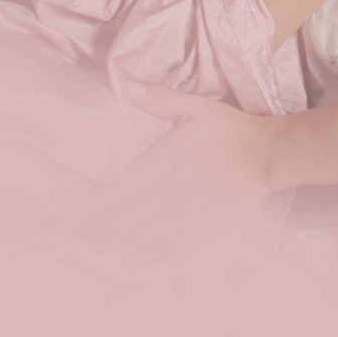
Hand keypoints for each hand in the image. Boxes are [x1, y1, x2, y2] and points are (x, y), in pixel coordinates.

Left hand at [74, 88, 277, 259]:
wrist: (266, 157)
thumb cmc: (230, 130)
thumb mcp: (197, 108)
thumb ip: (160, 99)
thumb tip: (126, 85)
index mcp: (165, 164)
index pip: (118, 192)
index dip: (91, 206)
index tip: (71, 209)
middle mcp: (171, 195)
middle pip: (123, 221)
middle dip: (97, 225)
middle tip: (79, 226)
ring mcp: (187, 217)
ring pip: (142, 238)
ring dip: (123, 236)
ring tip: (109, 232)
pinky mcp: (203, 232)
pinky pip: (168, 251)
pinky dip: (152, 250)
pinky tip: (146, 241)